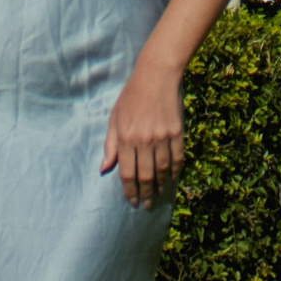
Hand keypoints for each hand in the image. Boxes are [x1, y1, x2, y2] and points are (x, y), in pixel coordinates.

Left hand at [101, 61, 183, 206]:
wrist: (156, 75)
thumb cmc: (131, 96)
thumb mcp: (114, 118)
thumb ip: (110, 145)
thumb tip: (103, 168)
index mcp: (125, 138)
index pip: (126, 173)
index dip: (129, 190)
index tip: (131, 201)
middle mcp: (143, 140)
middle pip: (145, 176)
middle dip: (145, 194)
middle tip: (146, 205)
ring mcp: (161, 136)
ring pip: (162, 170)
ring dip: (160, 185)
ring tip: (159, 195)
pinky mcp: (176, 132)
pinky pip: (177, 157)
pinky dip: (175, 170)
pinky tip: (172, 178)